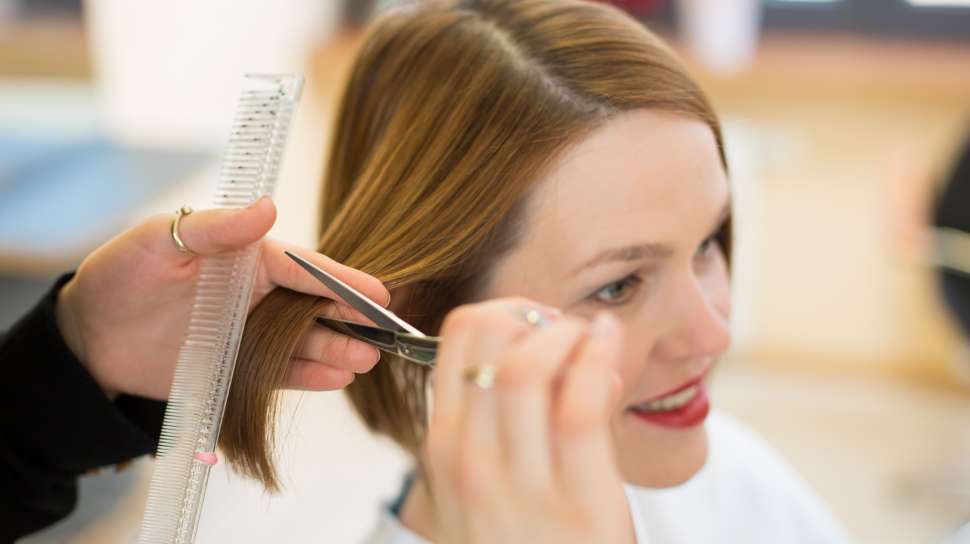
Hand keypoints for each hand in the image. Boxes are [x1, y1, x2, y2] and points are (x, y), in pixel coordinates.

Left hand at [55, 197, 388, 399]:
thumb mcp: (160, 241)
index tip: (379, 293)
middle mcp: (258, 295)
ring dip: (337, 350)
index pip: (303, 267)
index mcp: (246, 258)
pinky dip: (310, 376)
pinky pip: (282, 373)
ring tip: (364, 361)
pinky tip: (336, 378)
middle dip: (351, 319)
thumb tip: (269, 206)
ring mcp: (251, 333)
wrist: (87, 338)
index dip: (343, 280)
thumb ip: (215, 227)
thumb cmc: (121, 275)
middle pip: (315, 306)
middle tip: (383, 335)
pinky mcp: (240, 368)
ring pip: (306, 341)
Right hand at [425, 298, 634, 543]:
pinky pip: (580, 404)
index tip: (535, 322)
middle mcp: (466, 461)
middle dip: (533, 311)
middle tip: (566, 327)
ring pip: (528, 364)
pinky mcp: (577, 505)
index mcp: (443, 448)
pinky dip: (598, 358)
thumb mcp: (491, 483)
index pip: (455, 338)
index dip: (501, 310)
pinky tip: (610, 345)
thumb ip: (512, 420)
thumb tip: (562, 351)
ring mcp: (517, 485)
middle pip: (487, 336)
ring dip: (568, 331)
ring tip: (594, 338)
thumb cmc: (527, 543)